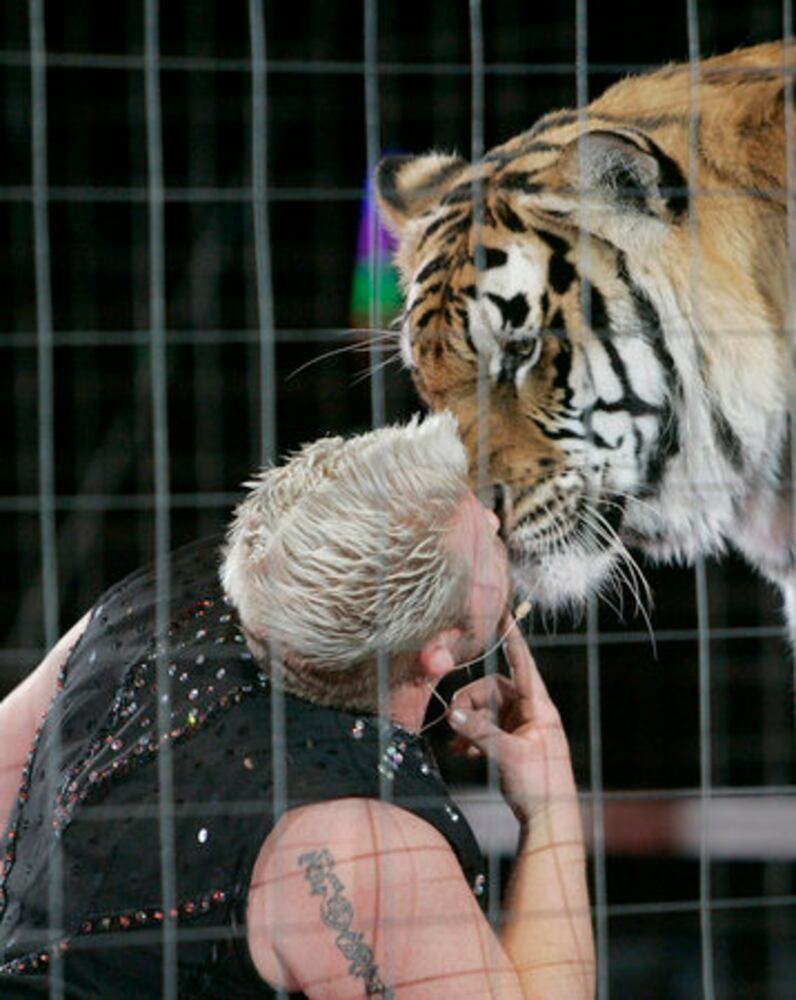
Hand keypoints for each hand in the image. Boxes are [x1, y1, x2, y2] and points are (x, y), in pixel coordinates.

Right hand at [448, 614, 577, 826]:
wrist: (550, 823)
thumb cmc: (540, 787)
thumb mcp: (508, 756)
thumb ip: (479, 732)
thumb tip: (452, 715)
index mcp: (539, 708)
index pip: (523, 664)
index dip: (512, 640)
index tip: (503, 615)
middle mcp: (531, 713)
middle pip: (493, 690)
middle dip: (470, 702)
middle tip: (452, 721)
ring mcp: (522, 728)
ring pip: (486, 711)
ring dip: (469, 723)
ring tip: (456, 744)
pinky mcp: (513, 744)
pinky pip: (488, 729)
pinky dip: (474, 737)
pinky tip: (463, 754)